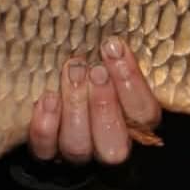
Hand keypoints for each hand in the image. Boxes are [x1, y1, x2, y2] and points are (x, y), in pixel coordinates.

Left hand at [27, 37, 161, 165]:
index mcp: (134, 123)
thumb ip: (115, 56)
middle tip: (95, 70)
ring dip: (75, 108)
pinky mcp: (45, 154)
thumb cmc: (87, 69)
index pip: (144, 113)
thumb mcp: (107, 63)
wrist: (46, 94)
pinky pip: (45, 150)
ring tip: (71, 72)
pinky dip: (45, 126)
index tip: (114, 47)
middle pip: (113, 142)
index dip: (132, 82)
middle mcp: (107, 144)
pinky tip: (47, 98)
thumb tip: (115, 34)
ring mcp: (76, 153)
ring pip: (78, 146)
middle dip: (104, 104)